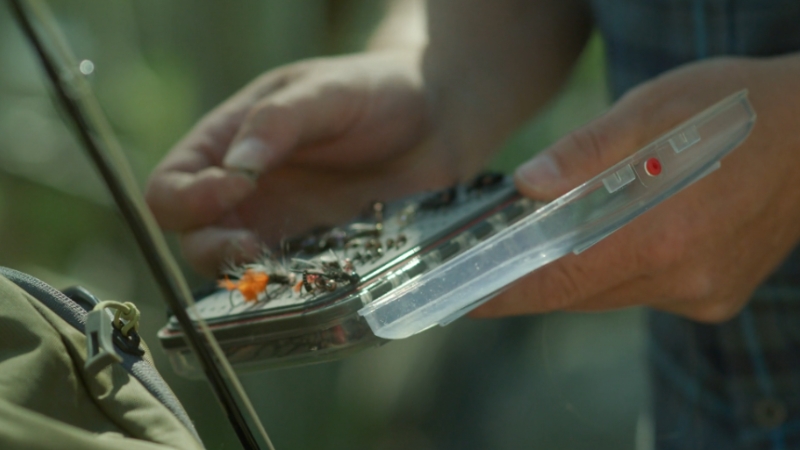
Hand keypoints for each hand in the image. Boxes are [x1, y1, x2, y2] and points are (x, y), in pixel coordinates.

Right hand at [146, 52, 479, 275]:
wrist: (438, 122)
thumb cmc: (375, 91)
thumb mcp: (325, 91)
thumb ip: (278, 121)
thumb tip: (236, 168)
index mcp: (228, 144)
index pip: (172, 186)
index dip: (188, 198)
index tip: (233, 187)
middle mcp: (247, 193)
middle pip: (194, 239)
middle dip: (211, 249)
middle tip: (251, 247)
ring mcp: (283, 227)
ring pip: (238, 271)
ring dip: (250, 277)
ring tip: (281, 270)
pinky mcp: (322, 252)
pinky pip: (292, 281)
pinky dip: (293, 289)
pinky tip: (314, 281)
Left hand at [473, 55, 799, 321]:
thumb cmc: (738, 109)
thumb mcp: (654, 109)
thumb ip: (586, 152)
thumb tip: (527, 185)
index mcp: (662, 233)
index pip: (561, 281)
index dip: (506, 293)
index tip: (465, 299)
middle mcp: (683, 278)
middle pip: (581, 293)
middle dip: (535, 278)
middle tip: (497, 257)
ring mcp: (704, 294)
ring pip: (610, 295)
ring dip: (576, 271)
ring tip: (555, 235)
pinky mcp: (717, 297)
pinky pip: (644, 291)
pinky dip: (617, 269)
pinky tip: (621, 233)